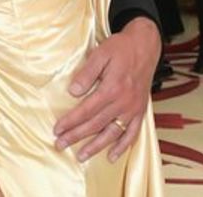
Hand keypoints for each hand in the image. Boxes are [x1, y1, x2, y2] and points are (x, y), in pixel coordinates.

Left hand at [53, 17, 159, 162]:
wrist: (145, 45)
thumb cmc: (120, 48)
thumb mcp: (100, 54)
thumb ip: (86, 73)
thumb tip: (73, 92)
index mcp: (112, 88)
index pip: (86, 110)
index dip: (70, 121)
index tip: (57, 129)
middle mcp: (123, 102)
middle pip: (96, 124)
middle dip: (76, 136)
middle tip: (60, 144)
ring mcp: (133, 109)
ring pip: (112, 133)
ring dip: (96, 146)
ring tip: (81, 156)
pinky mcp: (140, 111)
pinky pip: (132, 133)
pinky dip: (122, 146)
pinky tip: (112, 156)